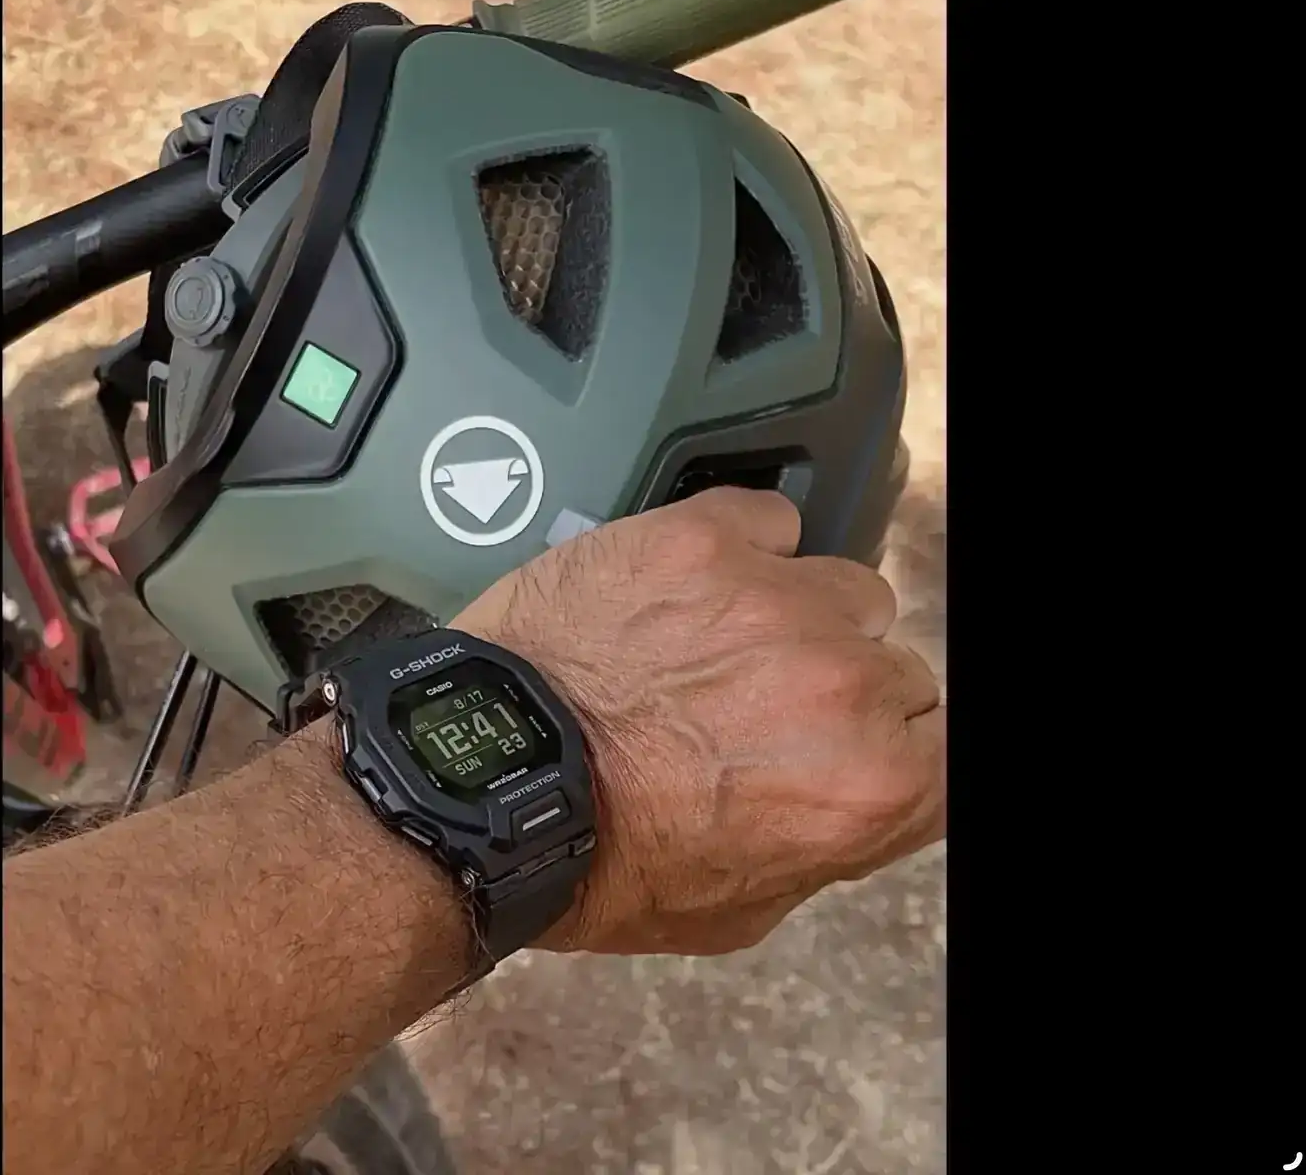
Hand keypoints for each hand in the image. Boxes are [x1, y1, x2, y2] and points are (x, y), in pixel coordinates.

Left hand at [452, 487, 945, 955]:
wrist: (485, 785)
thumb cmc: (597, 858)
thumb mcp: (742, 909)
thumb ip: (831, 841)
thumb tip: (857, 793)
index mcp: (867, 784)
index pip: (943, 744)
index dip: (891, 750)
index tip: (852, 749)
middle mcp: (841, 683)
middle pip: (895, 667)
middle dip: (840, 692)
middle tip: (758, 712)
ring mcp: (774, 598)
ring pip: (845, 587)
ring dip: (798, 616)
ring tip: (716, 647)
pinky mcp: (703, 538)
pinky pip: (771, 520)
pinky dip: (742, 549)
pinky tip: (690, 589)